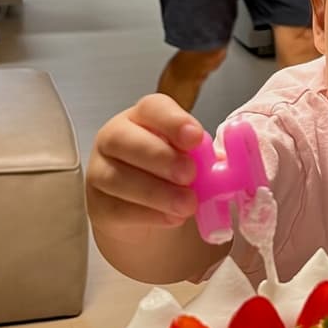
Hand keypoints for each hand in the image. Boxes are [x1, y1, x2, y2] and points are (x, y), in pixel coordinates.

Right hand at [87, 94, 204, 246]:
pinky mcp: (99, 206)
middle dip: (161, 157)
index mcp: (144, 118)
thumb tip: (228, 166)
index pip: (152, 108)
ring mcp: (101, 171)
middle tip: (190, 175)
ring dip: (156, 191)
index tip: (195, 137)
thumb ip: (206, 160)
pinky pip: (117, 208)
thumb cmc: (173, 178)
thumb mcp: (194, 162)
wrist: (148, 214)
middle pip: (125, 139)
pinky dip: (148, 215)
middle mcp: (116, 138)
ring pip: (117, 177)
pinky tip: (172, 219)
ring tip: (187, 205)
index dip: (173, 121)